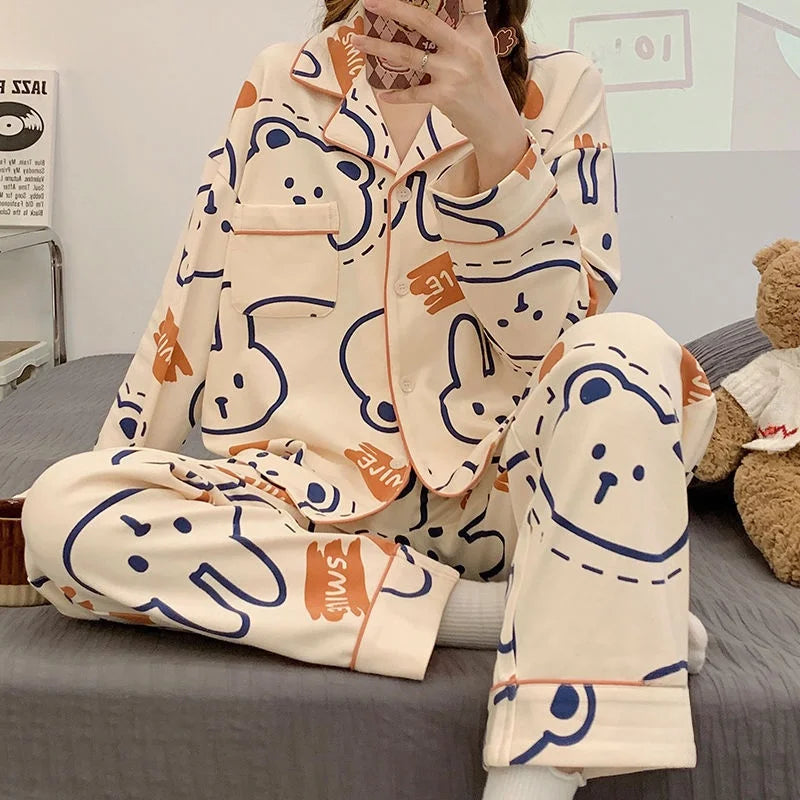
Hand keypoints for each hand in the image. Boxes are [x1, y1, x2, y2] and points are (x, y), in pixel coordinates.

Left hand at [351, 0, 528, 188]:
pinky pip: (411, 93)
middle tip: (370, 2)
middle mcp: (465, 48)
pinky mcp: (443, 96)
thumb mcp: (481, 51)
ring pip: (407, 55)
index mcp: (476, 33)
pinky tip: (383, 94)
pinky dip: (395, 94)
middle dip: (393, 8)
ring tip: (356, 42)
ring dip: (377, 48)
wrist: (497, 124)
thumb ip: (463, 31)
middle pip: (424, 21)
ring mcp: (453, 72)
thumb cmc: (485, 86)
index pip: (468, 0)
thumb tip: (430, 20)